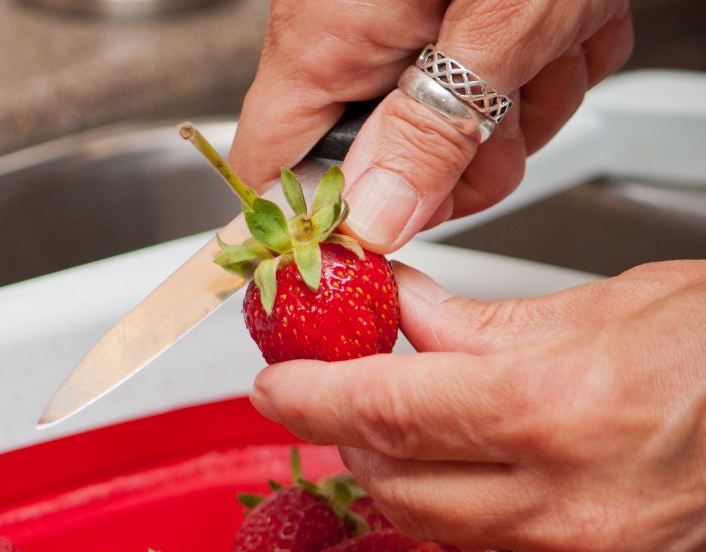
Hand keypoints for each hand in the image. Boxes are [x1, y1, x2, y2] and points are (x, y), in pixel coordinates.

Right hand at [229, 0, 633, 251]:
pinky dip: (545, 58)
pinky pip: (492, 80)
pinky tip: (564, 14)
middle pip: (378, 164)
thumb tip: (375, 223)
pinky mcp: (454, 11)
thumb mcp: (501, 17)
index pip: (267, 174)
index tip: (374, 249)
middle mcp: (350, 30)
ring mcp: (404, 20)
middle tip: (509, 119)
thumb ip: (433, 130)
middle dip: (463, 158)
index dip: (316, 225)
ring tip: (555, 32)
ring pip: (452, 128)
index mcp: (325, 36)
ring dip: (526, 100)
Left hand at [248, 260, 705, 551]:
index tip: (278, 383)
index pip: (380, 410)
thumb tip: (396, 313)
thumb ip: (481, 323)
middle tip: (351, 400)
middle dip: (355, 442)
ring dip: (414, 484)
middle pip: (393, 488)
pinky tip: (516, 483)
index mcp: (557, 407)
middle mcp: (570, 503)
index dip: (309, 396)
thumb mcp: (610, 305)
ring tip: (436, 434)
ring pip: (447, 535)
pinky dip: (492, 524)